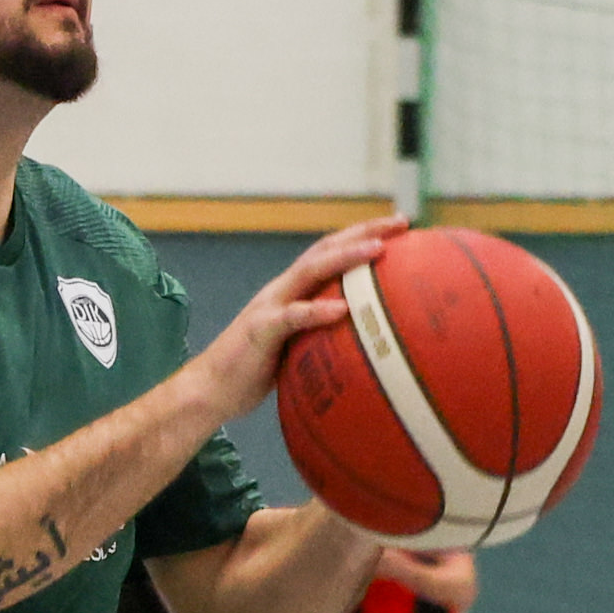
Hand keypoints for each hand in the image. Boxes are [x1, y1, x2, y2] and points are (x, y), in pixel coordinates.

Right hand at [180, 219, 396, 427]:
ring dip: (346, 257)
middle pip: (326, 248)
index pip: (331, 253)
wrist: (211, 389)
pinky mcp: (261, 330)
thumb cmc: (256, 373)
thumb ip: (324, 337)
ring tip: (378, 249)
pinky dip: (317, 311)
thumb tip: (365, 345)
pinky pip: (292, 318)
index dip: (363, 235)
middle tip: (402, 222)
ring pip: (310, 271)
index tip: (400, 228)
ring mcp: (270, 306)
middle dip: (364, 231)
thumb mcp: (298, 350)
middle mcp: (282, 289)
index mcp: (293, 291)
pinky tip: (343, 310)